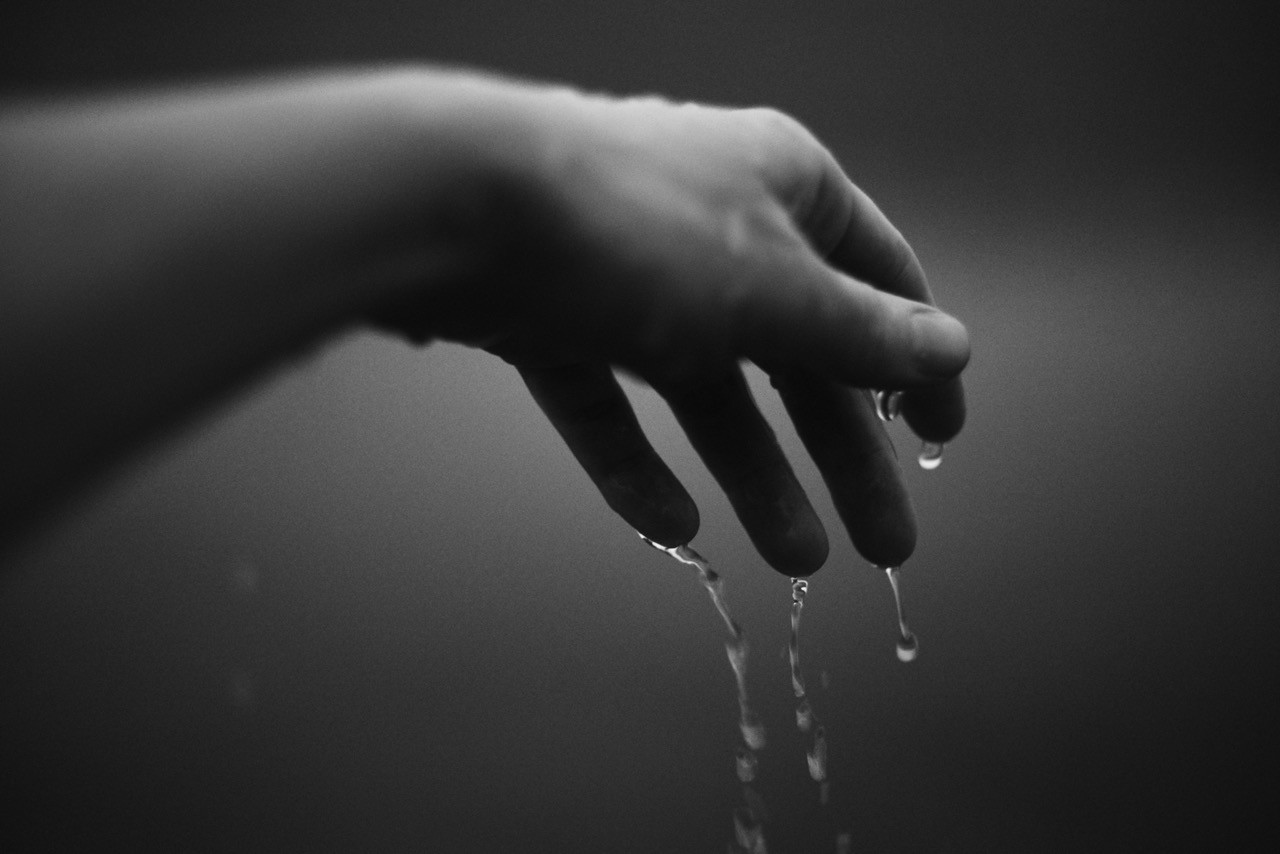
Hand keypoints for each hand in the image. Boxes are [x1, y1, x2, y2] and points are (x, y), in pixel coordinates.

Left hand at [380, 85, 969, 574]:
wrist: (451, 207)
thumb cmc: (633, 229)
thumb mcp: (769, 289)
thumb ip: (859, 332)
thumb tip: (953, 349)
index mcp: (781, 187)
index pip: (877, 276)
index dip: (918, 359)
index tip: (942, 439)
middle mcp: (710, 225)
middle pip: (797, 353)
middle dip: (844, 453)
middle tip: (886, 544)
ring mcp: (626, 276)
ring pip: (707, 390)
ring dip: (755, 475)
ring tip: (798, 560)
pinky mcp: (552, 319)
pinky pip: (610, 404)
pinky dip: (639, 464)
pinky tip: (672, 526)